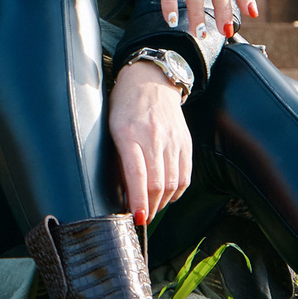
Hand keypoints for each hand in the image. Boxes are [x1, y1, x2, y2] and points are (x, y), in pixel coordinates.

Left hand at [110, 60, 192, 224]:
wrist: (150, 80)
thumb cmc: (124, 105)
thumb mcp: (111, 127)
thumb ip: (119, 157)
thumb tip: (124, 191)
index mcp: (129, 134)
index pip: (137, 174)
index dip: (139, 200)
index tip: (137, 218)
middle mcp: (153, 137)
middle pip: (158, 184)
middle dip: (150, 208)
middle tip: (143, 218)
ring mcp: (172, 140)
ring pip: (173, 183)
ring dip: (163, 203)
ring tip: (153, 209)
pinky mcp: (186, 142)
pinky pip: (185, 175)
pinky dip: (177, 191)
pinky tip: (167, 196)